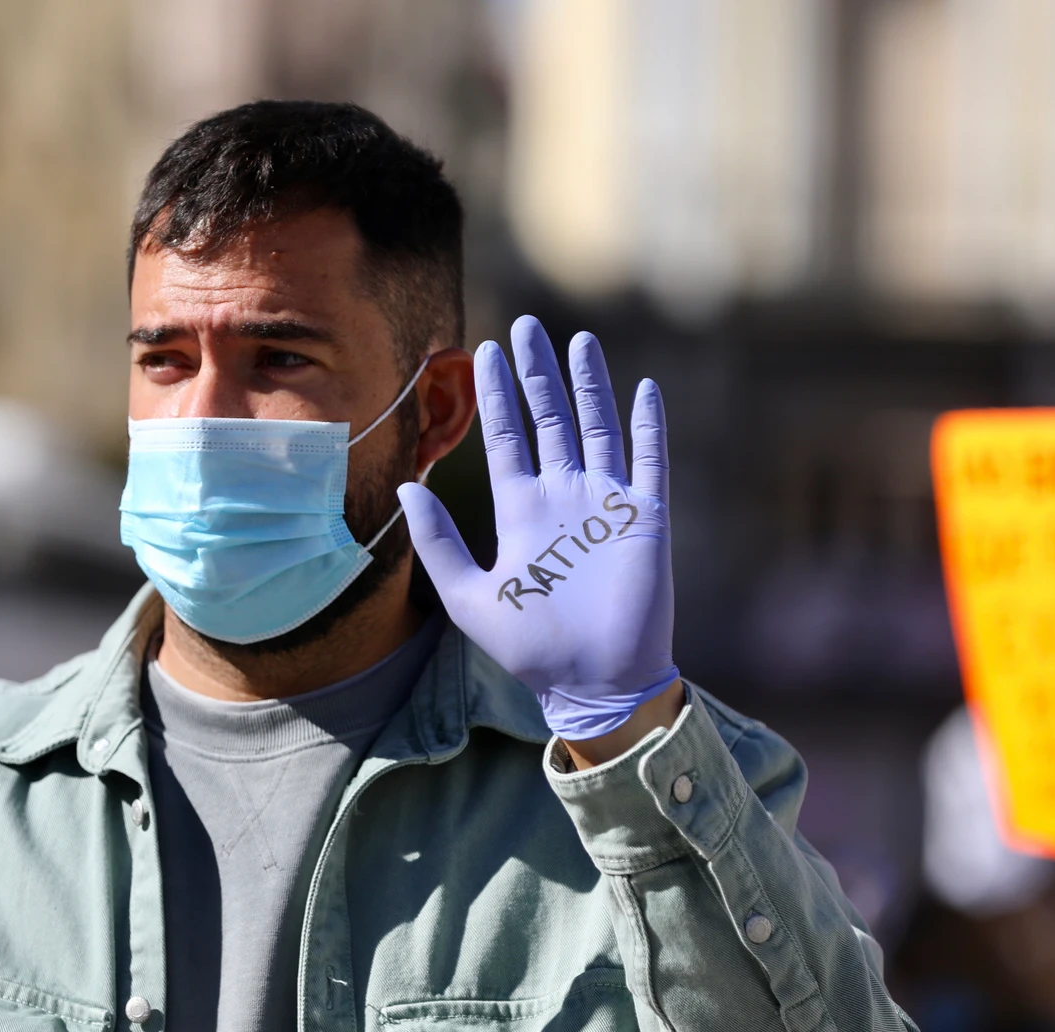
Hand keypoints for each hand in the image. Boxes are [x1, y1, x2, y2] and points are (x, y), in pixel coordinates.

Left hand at [400, 315, 677, 741]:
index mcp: (522, 511)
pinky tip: (641, 388)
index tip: (484, 351)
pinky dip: (645, 424)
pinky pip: (647, 460)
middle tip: (526, 326)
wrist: (592, 683)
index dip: (497, 396)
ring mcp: (605, 504)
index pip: (507, 438)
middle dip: (537, 373)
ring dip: (588, 385)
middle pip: (549, 419)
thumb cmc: (531, 648)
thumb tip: (407, 486)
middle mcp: (564, 497)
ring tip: (577, 340)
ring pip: (597, 428)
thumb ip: (437, 542)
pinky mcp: (644, 518)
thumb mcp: (469, 597)